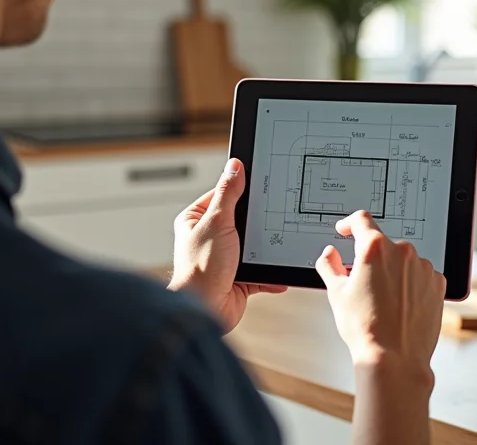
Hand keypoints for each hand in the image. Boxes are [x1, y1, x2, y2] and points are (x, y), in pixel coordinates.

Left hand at [169, 158, 285, 331]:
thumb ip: (228, 194)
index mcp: (197, 220)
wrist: (205, 310)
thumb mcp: (217, 221)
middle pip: (241, 219)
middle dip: (258, 221)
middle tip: (275, 213)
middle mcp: (209, 237)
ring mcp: (224, 258)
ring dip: (266, 249)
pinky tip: (279, 270)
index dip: (241, 189)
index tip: (261, 184)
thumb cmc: (200, 269)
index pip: (222, 194)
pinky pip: (261, 270)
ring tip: (279, 242)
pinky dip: (271, 272)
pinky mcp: (238, 278)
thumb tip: (234, 166)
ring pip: (253, 245)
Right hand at [315, 211, 445, 383]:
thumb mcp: (336, 293)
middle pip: (383, 244)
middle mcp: (402, 251)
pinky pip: (421, 275)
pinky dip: (411, 284)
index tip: (347, 230)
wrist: (394, 359)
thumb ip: (329, 265)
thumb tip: (329, 254)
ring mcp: (423, 266)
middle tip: (364, 283)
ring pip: (403, 260)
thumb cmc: (365, 329)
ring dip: (393, 271)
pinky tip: (401, 305)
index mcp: (375, 248)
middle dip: (372, 258)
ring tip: (384, 301)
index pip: (362, 220)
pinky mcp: (437, 283)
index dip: (350, 224)